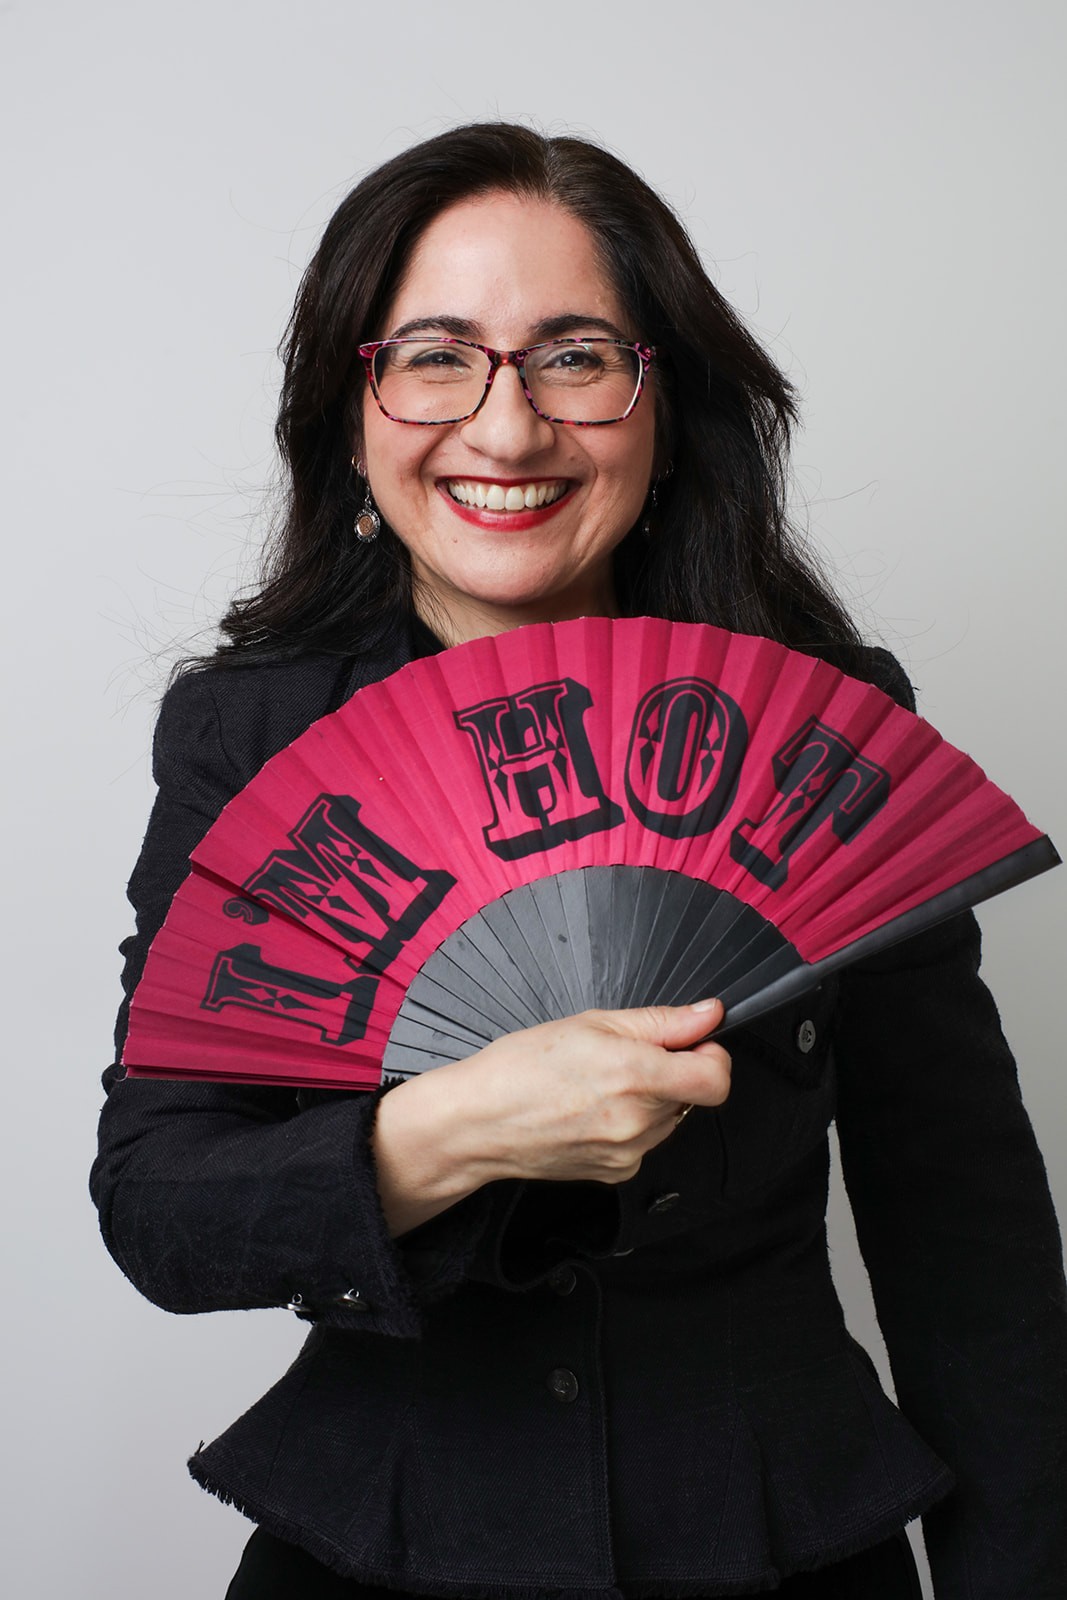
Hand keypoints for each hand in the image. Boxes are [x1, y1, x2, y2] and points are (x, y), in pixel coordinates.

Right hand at [373, 1000, 730, 1233]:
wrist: (477, 1122)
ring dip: (651, 1099)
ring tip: (600, 1084)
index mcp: (636, 1076)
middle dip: (672, 1072)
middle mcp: (639, 1122)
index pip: (717, 1079)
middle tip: (626, 1056)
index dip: (711, 1055)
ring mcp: (628, 1153)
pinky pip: (644, 1142)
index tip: (691, 1044)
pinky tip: (592, 1110)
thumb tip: (707, 1015)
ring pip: (669, 1119)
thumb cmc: (521, 1067)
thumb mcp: (591, 1023)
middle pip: (693, 1096)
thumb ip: (660, 1022)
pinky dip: (631, 1124)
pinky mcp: (616, 1173)